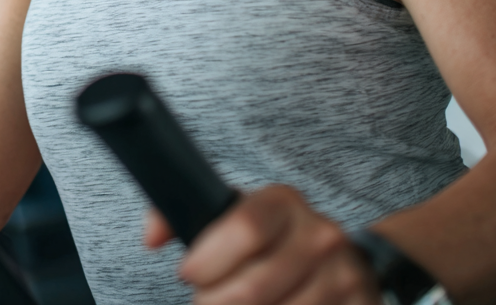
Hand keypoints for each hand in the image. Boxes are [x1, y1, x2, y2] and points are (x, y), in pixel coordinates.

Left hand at [145, 185, 380, 303]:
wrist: (339, 259)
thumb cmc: (267, 238)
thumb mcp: (229, 216)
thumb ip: (178, 217)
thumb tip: (151, 239)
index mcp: (283, 201)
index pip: (245, 228)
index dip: (209, 259)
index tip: (187, 275)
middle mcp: (320, 233)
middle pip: (256, 286)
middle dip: (216, 304)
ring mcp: (345, 274)